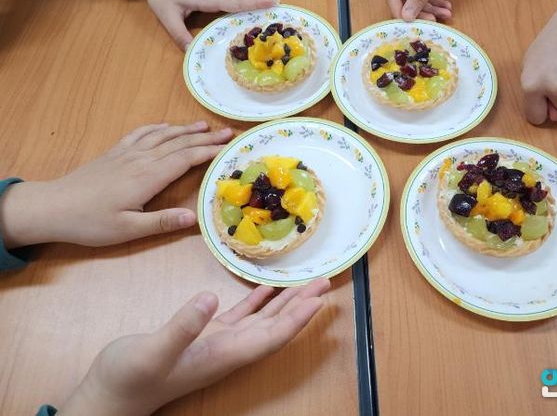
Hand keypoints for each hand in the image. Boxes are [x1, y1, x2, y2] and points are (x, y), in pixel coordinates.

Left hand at [0, 122, 232, 247]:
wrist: (53, 207)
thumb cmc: (90, 222)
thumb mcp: (128, 229)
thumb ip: (162, 222)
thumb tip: (194, 218)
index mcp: (148, 177)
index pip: (186, 159)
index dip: (209, 151)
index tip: (229, 147)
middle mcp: (141, 159)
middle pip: (178, 143)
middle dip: (204, 137)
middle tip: (227, 132)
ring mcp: (127, 153)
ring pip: (162, 135)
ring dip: (185, 129)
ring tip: (204, 125)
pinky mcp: (115, 152)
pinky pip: (141, 133)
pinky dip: (158, 127)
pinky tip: (166, 127)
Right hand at [58, 279, 330, 415]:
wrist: (108, 396)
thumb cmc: (127, 379)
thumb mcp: (151, 352)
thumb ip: (181, 327)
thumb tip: (210, 299)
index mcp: (223, 355)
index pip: (271, 336)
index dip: (297, 319)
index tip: (319, 299)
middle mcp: (228, 350)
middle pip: (276, 327)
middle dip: (301, 306)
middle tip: (325, 281)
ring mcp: (218, 342)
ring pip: (262, 320)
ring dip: (285, 302)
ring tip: (307, 282)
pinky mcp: (205, 335)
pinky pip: (241, 316)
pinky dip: (257, 301)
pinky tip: (268, 288)